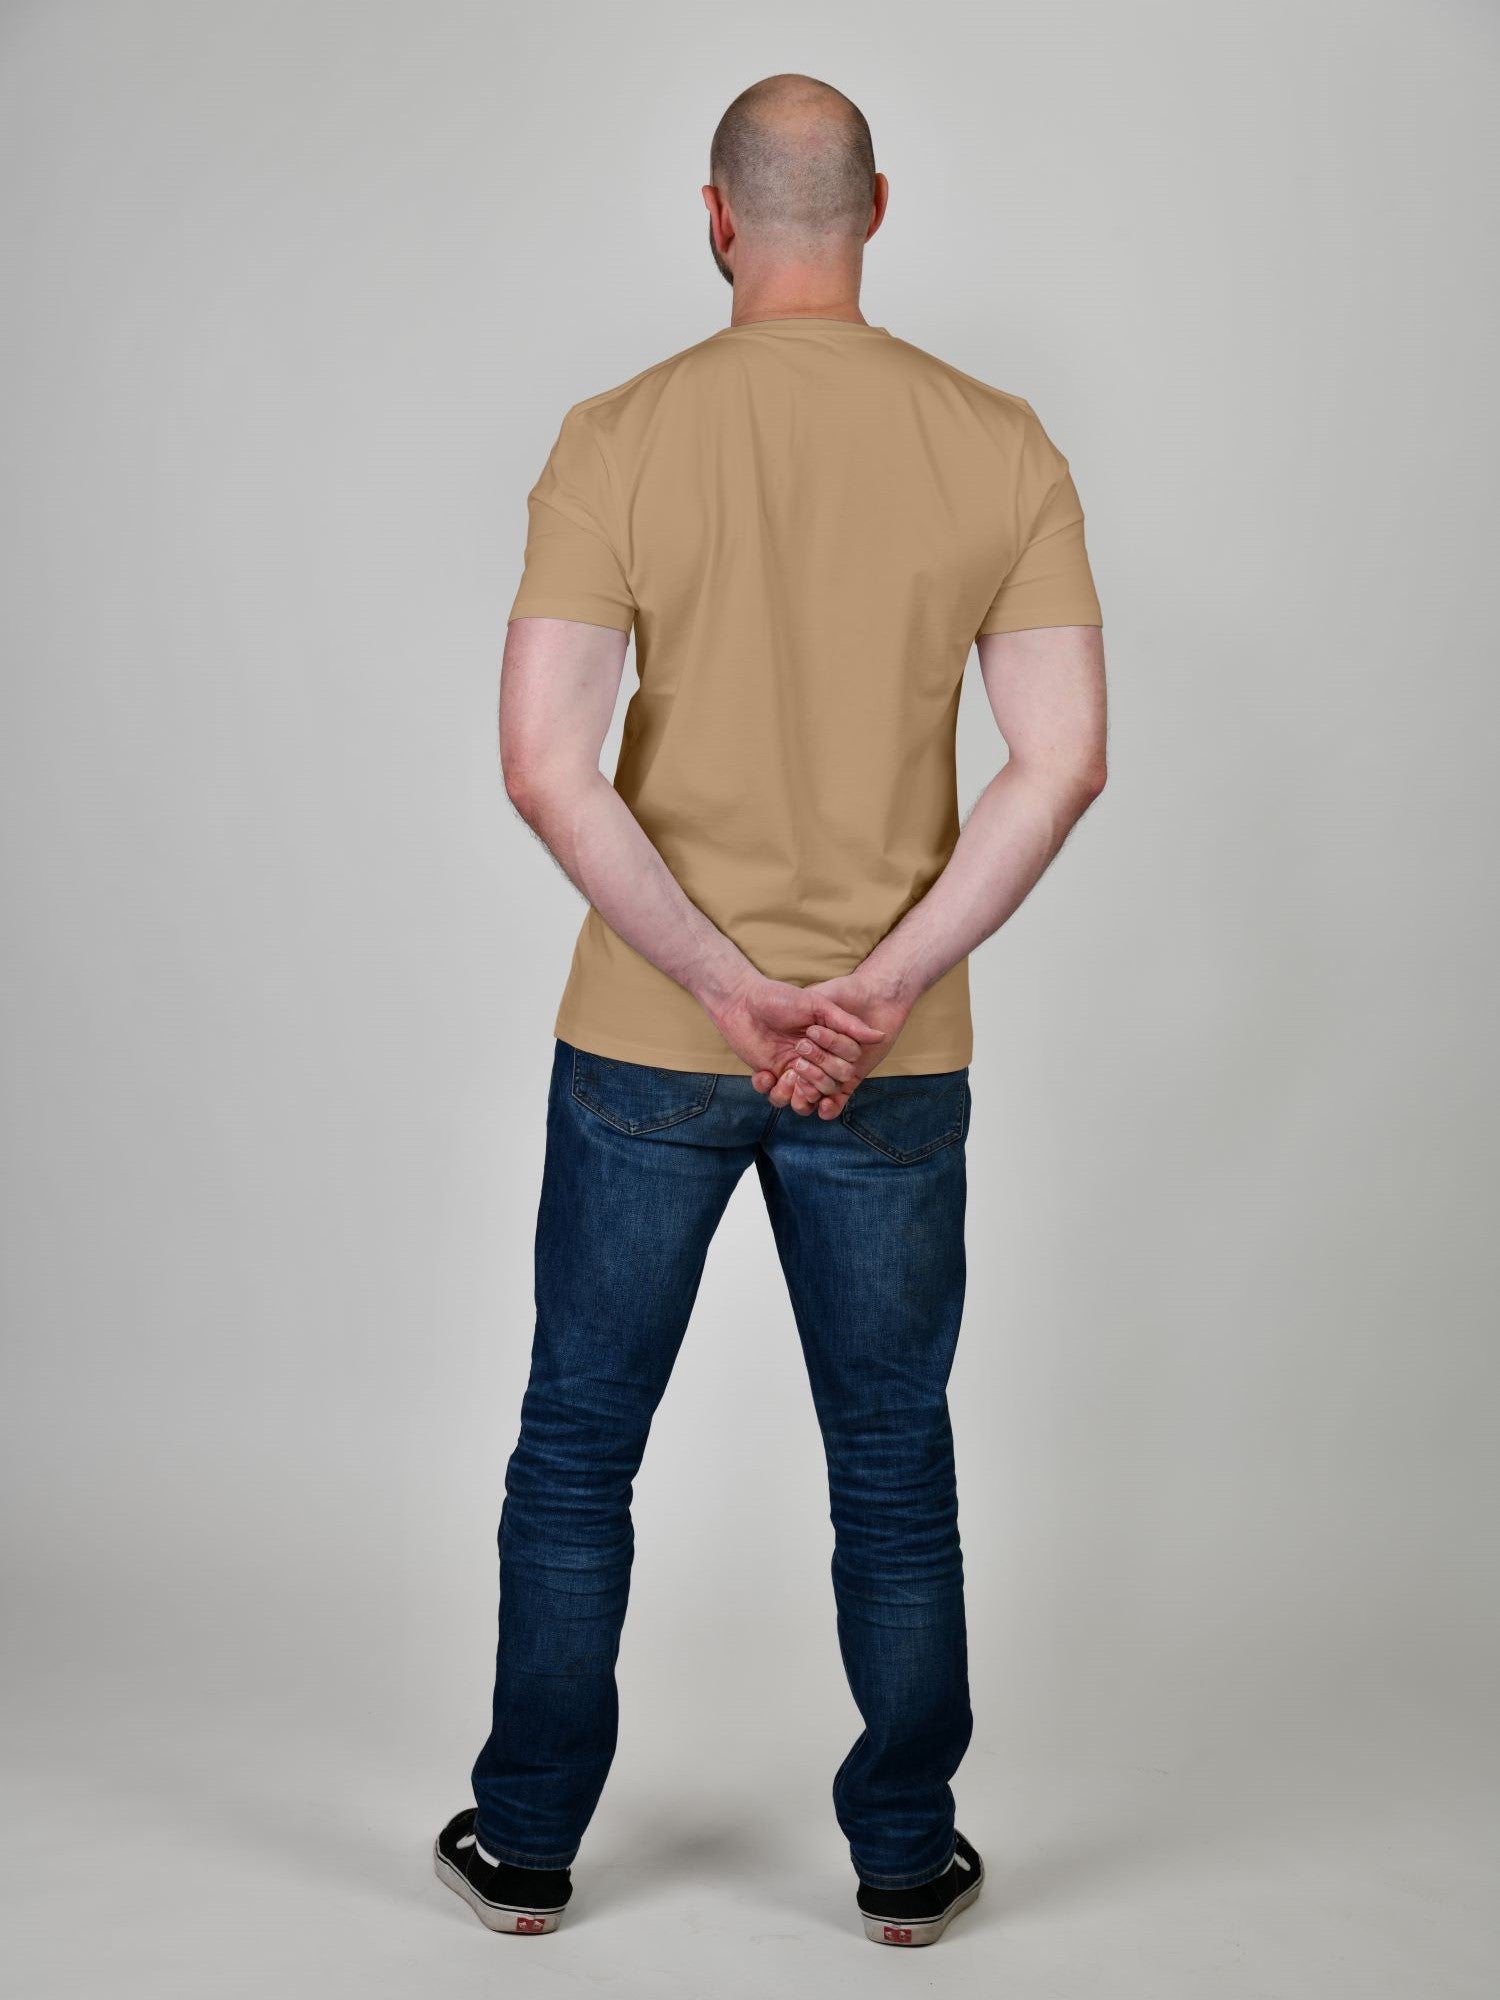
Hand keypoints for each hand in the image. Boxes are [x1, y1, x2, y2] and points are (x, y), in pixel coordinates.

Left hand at [707, 973, 885, 1116]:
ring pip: (805, 1102)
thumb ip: (847, 1023)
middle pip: (829, 1088)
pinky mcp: (771, 1077)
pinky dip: (771, 1090)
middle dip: (816, 1075)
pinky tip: (764, 1073)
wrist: (742, 1001)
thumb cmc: (780, 998)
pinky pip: (777, 1098)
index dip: (833, 1057)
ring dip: (797, 1093)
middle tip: (797, 1049)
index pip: (845, 1067)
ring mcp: (792, 1071)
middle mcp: (814, 1062)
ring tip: (787, 1073)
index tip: (811, 1034)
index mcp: (829, 1045)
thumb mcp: (817, 1005)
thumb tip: (880, 1036)